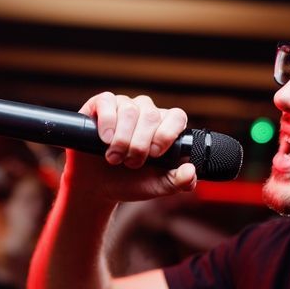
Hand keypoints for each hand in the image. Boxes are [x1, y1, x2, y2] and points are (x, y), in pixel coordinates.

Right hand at [64, 92, 196, 203]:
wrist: (98, 186)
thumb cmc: (130, 182)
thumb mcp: (157, 187)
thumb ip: (179, 182)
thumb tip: (191, 171)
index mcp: (165, 127)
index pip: (176, 116)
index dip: (167, 134)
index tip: (155, 154)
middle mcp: (147, 112)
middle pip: (151, 115)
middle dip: (140, 144)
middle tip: (130, 163)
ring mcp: (124, 105)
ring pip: (130, 110)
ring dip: (122, 139)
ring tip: (114, 157)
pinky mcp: (102, 104)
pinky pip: (108, 101)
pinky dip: (107, 122)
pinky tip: (104, 139)